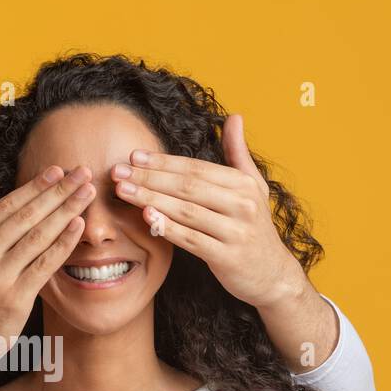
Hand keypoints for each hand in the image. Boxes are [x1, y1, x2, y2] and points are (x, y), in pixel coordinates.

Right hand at [0, 166, 93, 374]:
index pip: (5, 207)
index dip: (33, 187)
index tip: (55, 172)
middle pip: (27, 216)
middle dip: (58, 191)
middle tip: (82, 172)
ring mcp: (0, 278)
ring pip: (39, 236)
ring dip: (67, 210)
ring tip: (88, 193)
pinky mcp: (17, 299)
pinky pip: (45, 265)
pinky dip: (64, 243)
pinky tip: (79, 226)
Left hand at [109, 113, 308, 311]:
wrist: (272, 274)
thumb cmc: (254, 227)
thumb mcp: (253, 187)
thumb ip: (239, 154)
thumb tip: (235, 117)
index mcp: (243, 184)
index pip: (196, 168)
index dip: (163, 161)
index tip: (134, 156)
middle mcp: (242, 204)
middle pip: (187, 186)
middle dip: (149, 177)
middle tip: (118, 171)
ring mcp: (236, 231)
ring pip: (186, 211)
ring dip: (150, 198)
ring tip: (123, 191)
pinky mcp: (228, 257)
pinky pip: (191, 239)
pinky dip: (168, 227)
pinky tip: (146, 217)